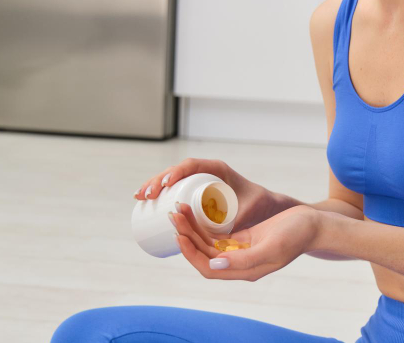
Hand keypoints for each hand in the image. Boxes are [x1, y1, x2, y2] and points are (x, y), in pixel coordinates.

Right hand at [134, 157, 279, 230]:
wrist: (264, 205)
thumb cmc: (259, 205)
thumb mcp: (249, 210)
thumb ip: (240, 221)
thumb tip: (224, 239)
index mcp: (217, 169)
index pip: (192, 165)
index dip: (176, 173)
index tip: (165, 186)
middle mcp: (206, 171)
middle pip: (177, 171)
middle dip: (158, 180)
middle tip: (146, 196)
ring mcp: (199, 179)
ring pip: (172, 178)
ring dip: (153, 184)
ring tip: (139, 197)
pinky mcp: (195, 190)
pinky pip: (173, 186)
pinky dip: (158, 190)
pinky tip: (144, 198)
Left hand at [170, 203, 318, 281]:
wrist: (313, 225)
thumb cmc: (297, 234)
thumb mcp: (272, 246)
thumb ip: (245, 259)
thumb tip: (215, 263)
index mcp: (246, 270)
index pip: (208, 269)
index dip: (191, 254)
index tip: (180, 235)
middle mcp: (239, 263)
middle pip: (204, 255)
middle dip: (187, 236)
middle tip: (174, 214)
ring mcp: (240, 251)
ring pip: (208, 244)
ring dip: (192, 229)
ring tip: (179, 209)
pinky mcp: (243, 238)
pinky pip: (217, 235)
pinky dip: (204, 225)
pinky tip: (194, 212)